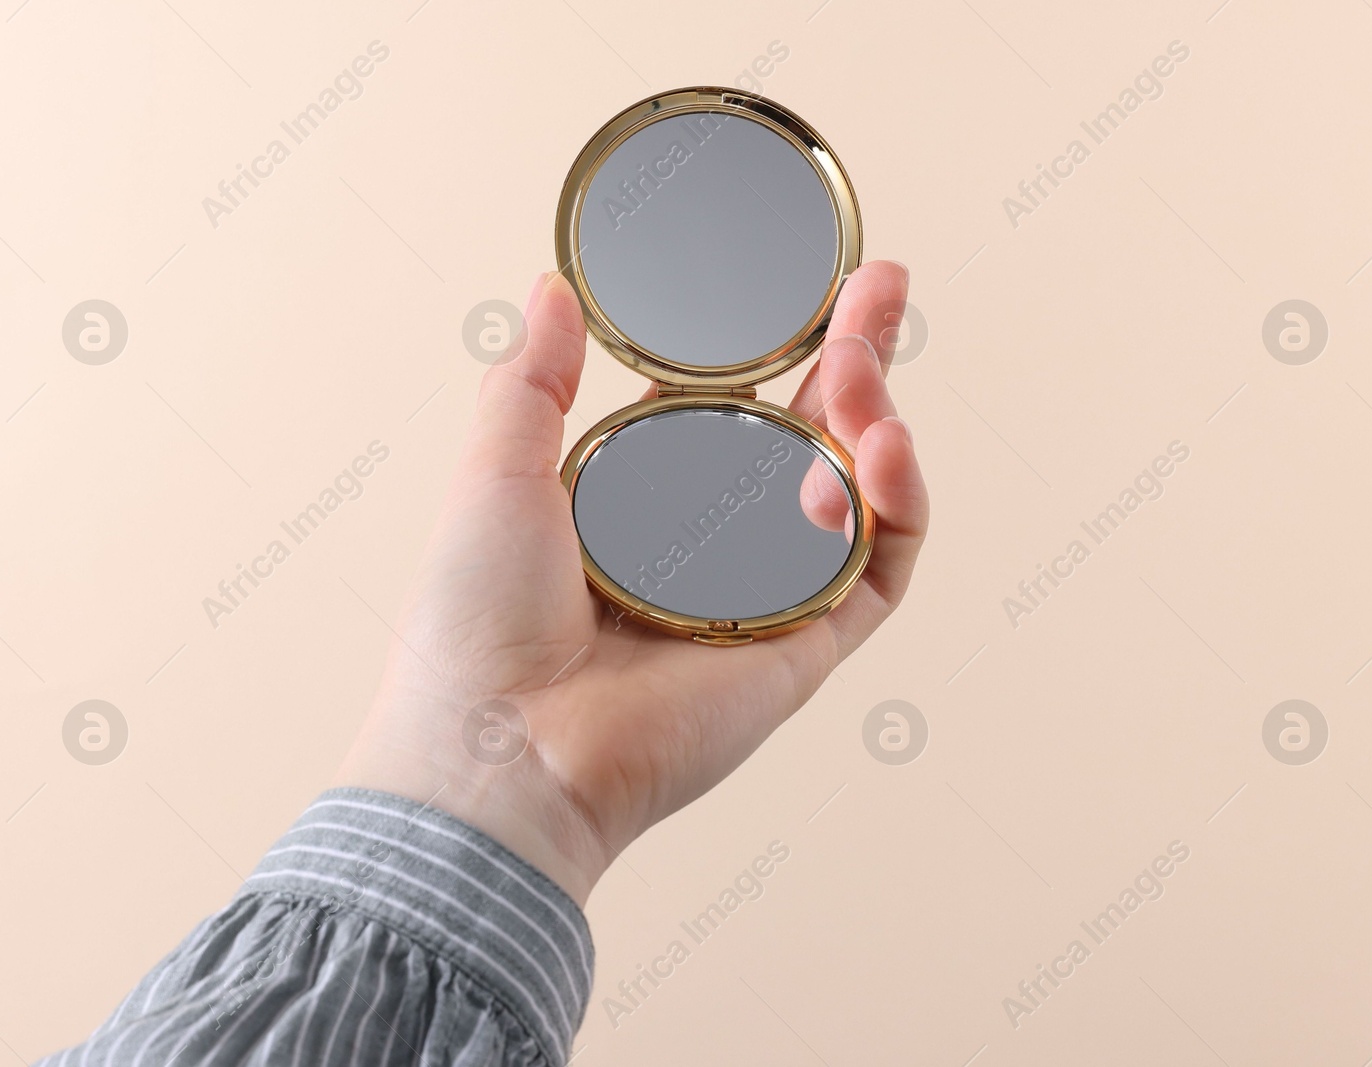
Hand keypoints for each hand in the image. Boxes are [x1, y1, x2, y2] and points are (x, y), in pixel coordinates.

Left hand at [335, 262, 928, 903]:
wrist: (502, 742)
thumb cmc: (476, 620)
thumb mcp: (497, 472)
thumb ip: (533, 380)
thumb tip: (551, 289)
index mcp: (644, 497)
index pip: (732, 404)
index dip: (773, 343)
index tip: (803, 280)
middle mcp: (712, 540)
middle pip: (810, 434)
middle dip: (857, 353)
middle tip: (883, 284)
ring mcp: (766, 590)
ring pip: (855, 491)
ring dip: (873, 416)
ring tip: (863, 363)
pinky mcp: (807, 642)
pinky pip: (879, 566)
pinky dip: (895, 504)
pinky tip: (881, 447)